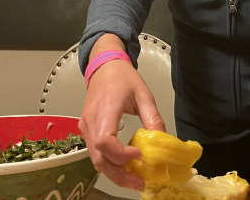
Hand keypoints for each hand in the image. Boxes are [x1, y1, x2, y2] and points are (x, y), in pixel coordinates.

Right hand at [78, 34, 165, 189]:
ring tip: (134, 178)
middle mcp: (91, 121)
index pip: (104, 141)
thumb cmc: (122, 78)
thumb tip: (163, 140)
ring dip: (113, 172)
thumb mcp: (143, 94)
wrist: (105, 66)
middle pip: (98, 158)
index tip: (139, 154)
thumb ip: (153, 117)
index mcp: (105, 110)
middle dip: (118, 174)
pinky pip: (95, 152)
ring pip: (95, 158)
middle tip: (138, 182)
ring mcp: (86, 127)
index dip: (121, 154)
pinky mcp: (87, 130)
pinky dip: (109, 162)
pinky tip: (124, 165)